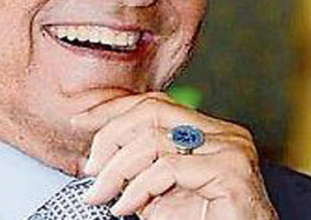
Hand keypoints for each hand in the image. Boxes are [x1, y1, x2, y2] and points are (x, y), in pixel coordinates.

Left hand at [70, 92, 278, 218]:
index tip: (79, 120)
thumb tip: (96, 159)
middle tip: (89, 168)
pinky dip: (137, 188)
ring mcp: (231, 150)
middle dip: (110, 134)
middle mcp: (225, 133)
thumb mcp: (163, 192)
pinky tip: (125, 207)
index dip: (113, 108)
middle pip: (152, 110)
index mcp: (212, 130)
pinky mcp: (231, 174)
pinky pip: (168, 169)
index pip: (155, 103)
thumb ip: (139, 168)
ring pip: (154, 139)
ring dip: (117, 169)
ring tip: (101, 195)